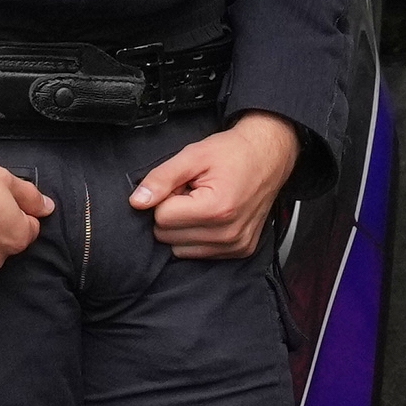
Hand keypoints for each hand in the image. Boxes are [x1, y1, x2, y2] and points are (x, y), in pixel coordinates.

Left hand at [129, 112, 299, 259]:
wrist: (269, 155)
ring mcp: (236, 246)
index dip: (167, 197)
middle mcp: (228, 234)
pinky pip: (199, 253)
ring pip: (180, 249)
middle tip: (193, 192)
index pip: (161, 217)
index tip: (184, 184)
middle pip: (168, 236)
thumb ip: (161, 178)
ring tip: (202, 203)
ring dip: (184, 227)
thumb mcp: (192, 156)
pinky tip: (212, 215)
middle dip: (174, 213)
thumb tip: (137, 202)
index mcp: (216, 209)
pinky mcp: (240, 251)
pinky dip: (198, 236)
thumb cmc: (233, 152)